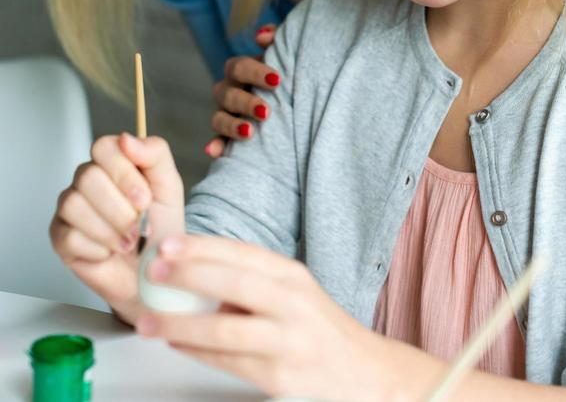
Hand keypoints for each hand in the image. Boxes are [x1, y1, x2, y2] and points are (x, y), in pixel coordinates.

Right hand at [50, 133, 184, 322]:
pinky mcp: (60, 236)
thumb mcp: (169, 185)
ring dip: (109, 229)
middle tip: (139, 226)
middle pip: (88, 177)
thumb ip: (154, 153)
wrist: (154, 270)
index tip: (144, 198)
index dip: (124, 173)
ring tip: (128, 242)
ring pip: (74, 205)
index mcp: (112, 161)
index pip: (103, 147)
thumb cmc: (160, 226)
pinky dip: (97, 248)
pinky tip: (109, 252)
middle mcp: (87, 179)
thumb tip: (126, 138)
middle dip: (120, 208)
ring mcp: (70, 206)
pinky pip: (69, 236)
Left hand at [136, 237, 443, 400]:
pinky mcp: (281, 377)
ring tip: (148, 321)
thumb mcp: (291, 292)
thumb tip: (190, 268)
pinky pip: (229, 363)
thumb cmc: (316, 329)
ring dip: (180, 324)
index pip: (242, 252)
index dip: (201, 246)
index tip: (167, 243)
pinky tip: (176, 344)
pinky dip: (197, 352)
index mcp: (291, 275)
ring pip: (226, 330)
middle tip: (153, 271)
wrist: (363, 374)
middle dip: (188, 274)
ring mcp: (287, 341)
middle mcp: (292, 302)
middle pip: (234, 282)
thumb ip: (250, 280)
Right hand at [205, 24, 280, 157]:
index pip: (238, 66)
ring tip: (249, 133)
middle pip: (227, 93)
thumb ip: (276, 39)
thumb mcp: (286, 54)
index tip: (277, 81)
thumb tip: (262, 37)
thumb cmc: (288, 72)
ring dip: (231, 125)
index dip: (255, 72)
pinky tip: (214, 151)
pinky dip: (215, 146)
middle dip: (246, 102)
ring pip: (218, 118)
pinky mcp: (228, 138)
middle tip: (267, 112)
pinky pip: (218, 143)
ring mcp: (227, 115)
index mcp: (240, 70)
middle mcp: (229, 91)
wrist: (297, 101)